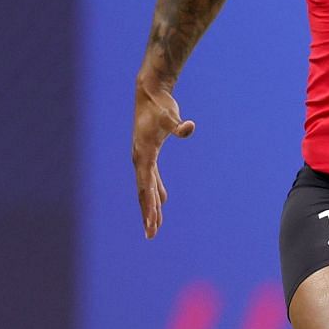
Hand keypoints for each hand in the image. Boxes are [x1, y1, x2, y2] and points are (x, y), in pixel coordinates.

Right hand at [133, 79, 194, 238]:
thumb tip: (189, 127)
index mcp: (143, 155)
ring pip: (146, 188)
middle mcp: (139, 159)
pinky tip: (163, 201)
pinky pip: (151, 178)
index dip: (149, 207)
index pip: (146, 187)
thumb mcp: (170, 115)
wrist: (149, 93)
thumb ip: (178, 125)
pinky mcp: (148, 154)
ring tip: (155, 226)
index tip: (151, 224)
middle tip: (151, 235)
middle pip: (143, 193)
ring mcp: (142, 157)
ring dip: (151, 206)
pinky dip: (157, 191)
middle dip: (147, 215)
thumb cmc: (159, 105)